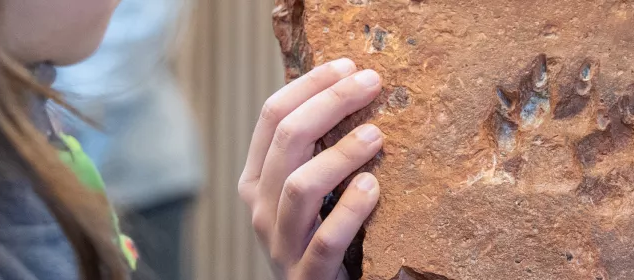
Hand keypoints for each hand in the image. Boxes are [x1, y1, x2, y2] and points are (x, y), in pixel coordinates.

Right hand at [238, 58, 386, 279]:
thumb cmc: (317, 237)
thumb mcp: (308, 192)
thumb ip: (316, 152)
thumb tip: (350, 91)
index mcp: (256, 180)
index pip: (271, 117)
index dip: (309, 85)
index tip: (348, 65)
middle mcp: (260, 208)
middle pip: (287, 140)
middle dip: (330, 103)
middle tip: (370, 83)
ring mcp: (281, 244)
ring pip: (301, 187)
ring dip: (341, 155)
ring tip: (376, 135)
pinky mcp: (308, 276)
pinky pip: (326, 241)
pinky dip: (350, 211)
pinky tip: (373, 188)